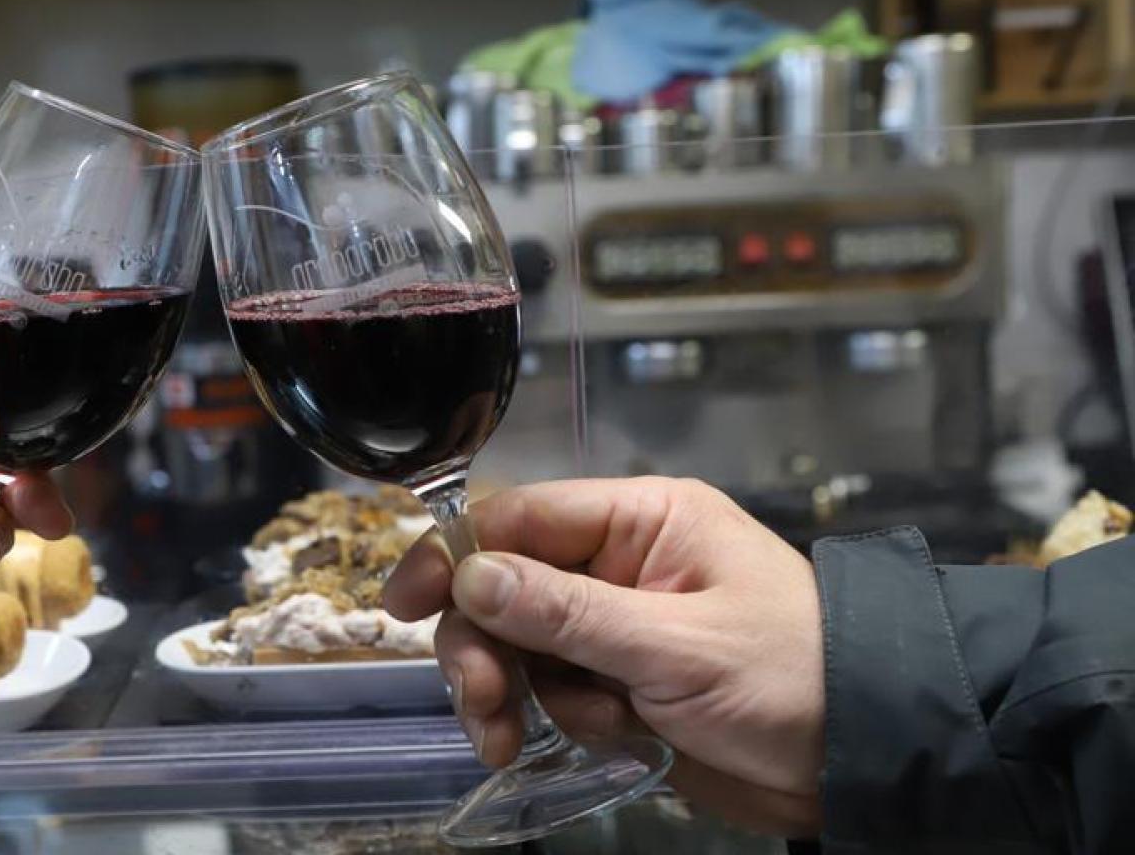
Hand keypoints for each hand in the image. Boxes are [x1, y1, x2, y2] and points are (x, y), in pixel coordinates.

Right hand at [383, 478, 823, 835]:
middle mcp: (621, 562)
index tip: (402, 605)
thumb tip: (470, 575)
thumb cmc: (795, 679)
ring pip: (519, 643)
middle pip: (504, 586)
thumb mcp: (676, 646)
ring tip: (513, 741)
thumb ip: (568, 613)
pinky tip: (598, 741)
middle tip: (484, 705)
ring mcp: (618, 623)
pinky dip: (553, 719)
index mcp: (642, 520)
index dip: (452, 555)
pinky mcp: (621, 679)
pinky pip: (552, 689)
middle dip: (483, 646)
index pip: (520, 516)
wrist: (871, 756)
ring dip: (510, 693)